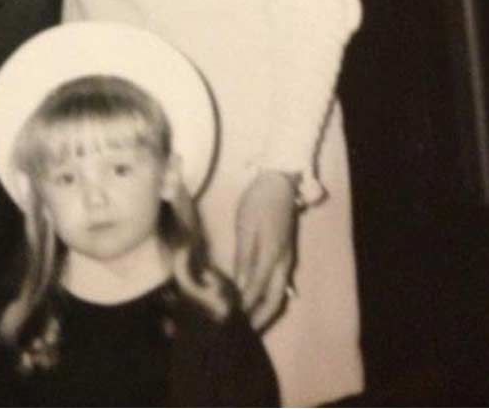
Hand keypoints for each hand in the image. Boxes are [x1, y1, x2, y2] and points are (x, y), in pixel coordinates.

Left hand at [233, 170, 297, 330]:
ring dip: (264, 311)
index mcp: (272, 256)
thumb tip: (240, 286)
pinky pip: (279, 285)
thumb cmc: (257, 202)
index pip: (257, 290)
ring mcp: (287, 261)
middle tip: (241, 333)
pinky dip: (268, 298)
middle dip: (259, 319)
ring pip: (278, 294)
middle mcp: (283, 263)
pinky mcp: (285, 257)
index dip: (245, 308)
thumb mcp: (245, 226)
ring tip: (246, 322)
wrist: (278, 183)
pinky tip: (255, 302)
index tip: (230, 322)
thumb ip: (244, 257)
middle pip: (274, 300)